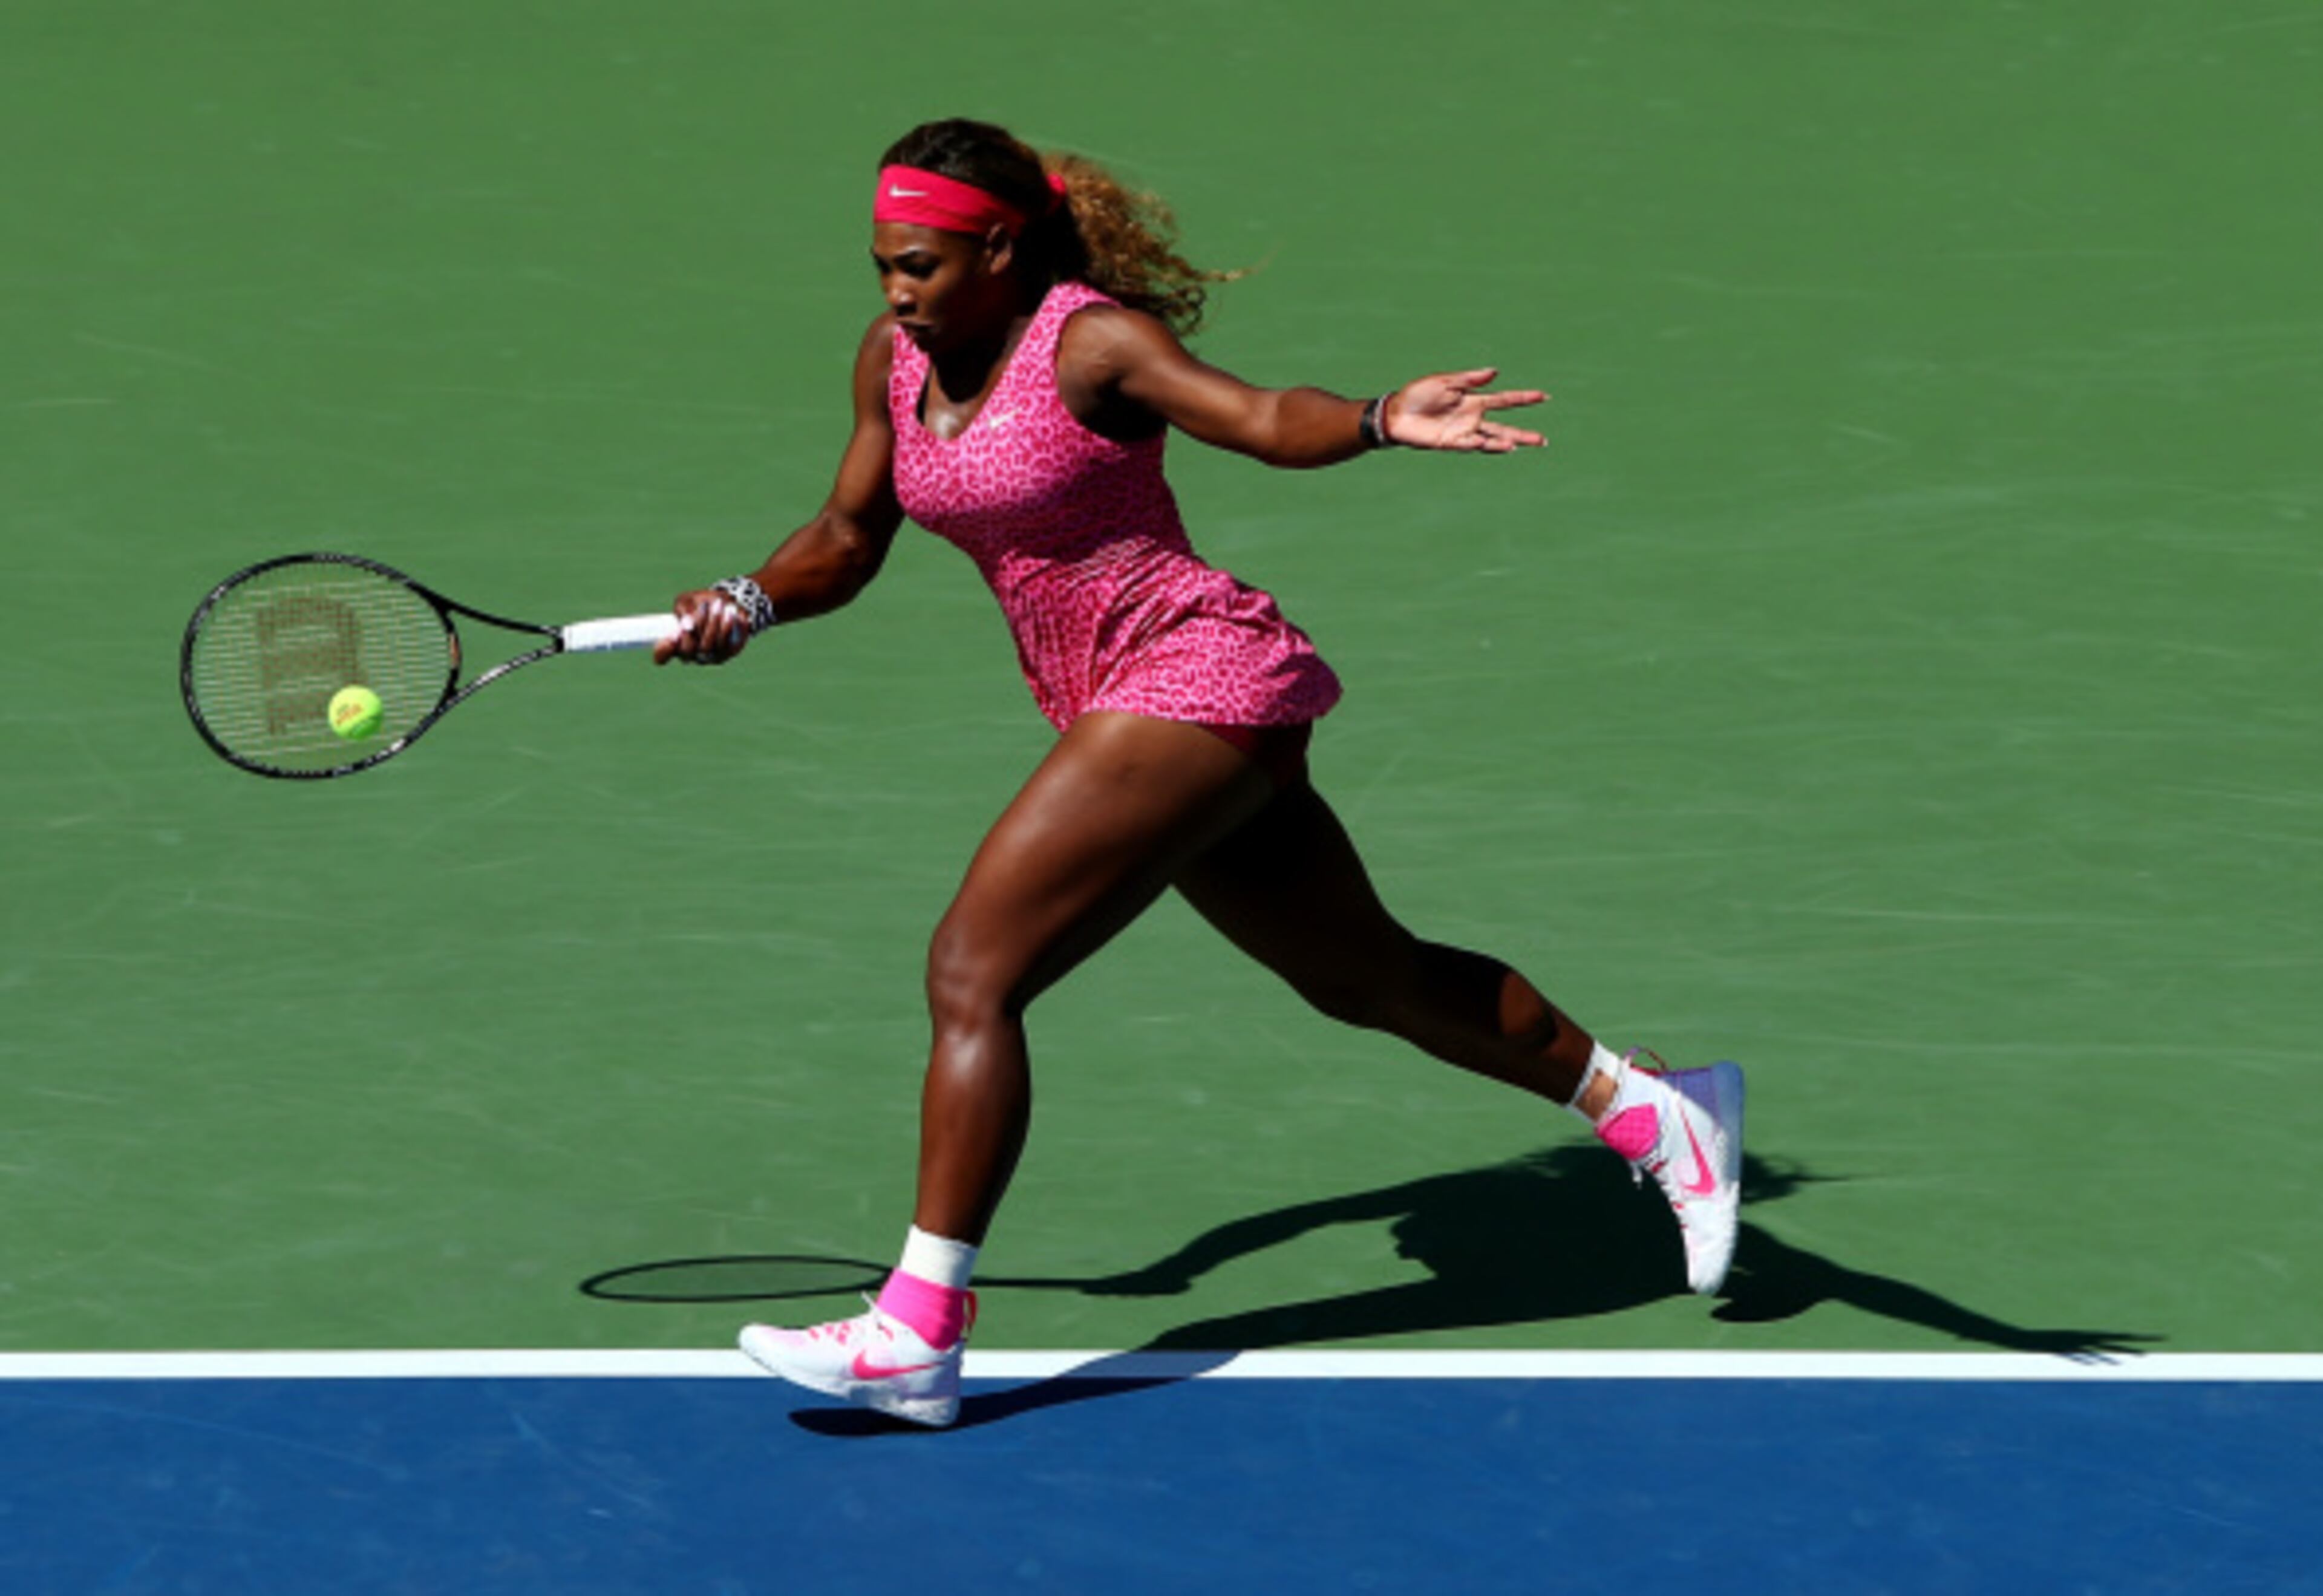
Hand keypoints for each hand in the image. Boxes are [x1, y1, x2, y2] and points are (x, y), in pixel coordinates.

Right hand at [651, 589, 751, 665]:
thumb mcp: (687, 600)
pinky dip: (727, 627)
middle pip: (687, 650)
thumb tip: (688, 622)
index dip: (663, 649)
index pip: (662, 655)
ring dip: (712, 624)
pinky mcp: (726, 653)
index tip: (671, 634)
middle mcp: (690, 655)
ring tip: (718, 604)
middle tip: (703, 606)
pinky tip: (729, 613)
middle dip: (695, 626)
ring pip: (706, 647)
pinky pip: (726, 645)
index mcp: (674, 642)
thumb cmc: (700, 604)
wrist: (726, 606)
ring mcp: (708, 657)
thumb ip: (683, 608)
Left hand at [1383, 368, 1547, 452]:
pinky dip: (1480, 444)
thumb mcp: (1445, 381)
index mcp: (1473, 400)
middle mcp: (1472, 418)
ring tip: (1521, 445)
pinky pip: (1469, 445)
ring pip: (1491, 440)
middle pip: (1504, 428)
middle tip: (1542, 440)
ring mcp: (1463, 432)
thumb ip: (1470, 379)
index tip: (1543, 396)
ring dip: (1507, 443)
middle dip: (1522, 434)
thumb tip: (1496, 372)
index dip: (1524, 398)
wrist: (1396, 413)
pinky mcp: (1450, 443)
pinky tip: (1490, 443)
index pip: (1505, 400)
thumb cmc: (1418, 394)